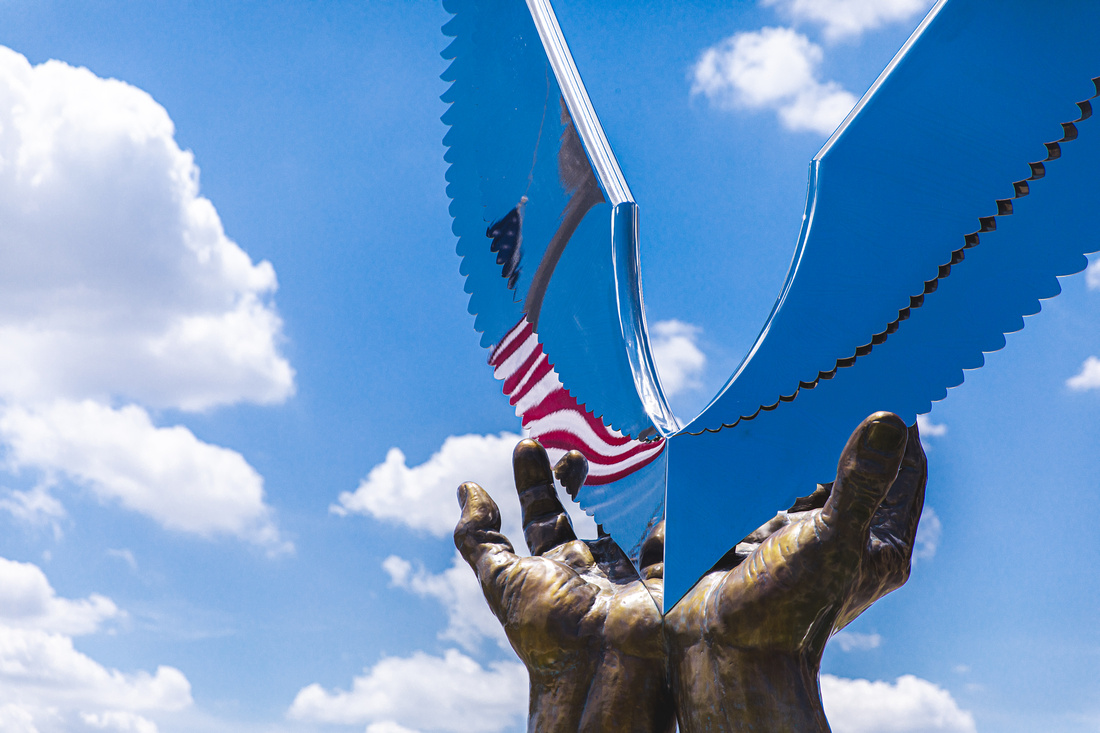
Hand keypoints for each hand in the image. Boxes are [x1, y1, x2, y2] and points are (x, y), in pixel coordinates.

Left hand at [455, 439, 673, 732]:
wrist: (606, 674)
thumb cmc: (550, 630)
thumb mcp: (502, 579)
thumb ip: (479, 536)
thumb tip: (466, 487)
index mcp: (555, 565)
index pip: (543, 511)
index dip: (534, 477)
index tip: (528, 441)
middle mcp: (592, 565)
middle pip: (588, 509)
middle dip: (585, 474)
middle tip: (583, 443)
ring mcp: (631, 568)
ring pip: (630, 515)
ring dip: (630, 483)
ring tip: (627, 447)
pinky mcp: (668, 574)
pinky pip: (673, 531)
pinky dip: (670, 509)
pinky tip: (668, 481)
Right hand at [665, 412, 926, 732]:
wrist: (712, 651)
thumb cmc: (778, 608)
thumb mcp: (827, 539)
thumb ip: (860, 482)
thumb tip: (891, 418)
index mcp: (881, 541)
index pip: (909, 464)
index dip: (901, 422)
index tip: (883, 375)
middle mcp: (847, 538)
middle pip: (856, 464)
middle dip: (836, 430)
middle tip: (821, 385)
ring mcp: (801, 539)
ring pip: (805, 474)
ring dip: (789, 456)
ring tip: (777, 420)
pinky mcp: (760, 538)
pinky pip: (762, 490)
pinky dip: (753, 475)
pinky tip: (740, 457)